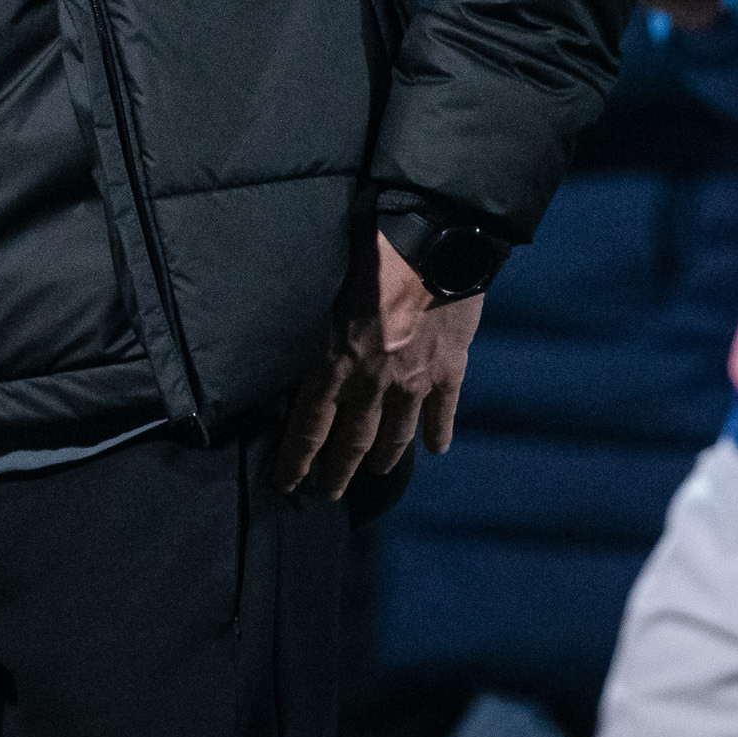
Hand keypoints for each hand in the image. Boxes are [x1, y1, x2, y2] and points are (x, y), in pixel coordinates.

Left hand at [275, 228, 483, 499]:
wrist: (435, 240)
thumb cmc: (369, 249)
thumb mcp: (322, 285)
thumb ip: (311, 324)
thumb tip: (290, 344)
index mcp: (334, 358)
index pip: (309, 424)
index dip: (297, 459)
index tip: (287, 484)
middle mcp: (374, 379)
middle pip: (351, 440)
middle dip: (337, 472)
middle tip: (326, 496)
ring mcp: (416, 378)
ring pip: (396, 432)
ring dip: (384, 457)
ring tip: (376, 473)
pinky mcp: (450, 367)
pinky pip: (444, 410)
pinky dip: (440, 431)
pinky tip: (437, 450)